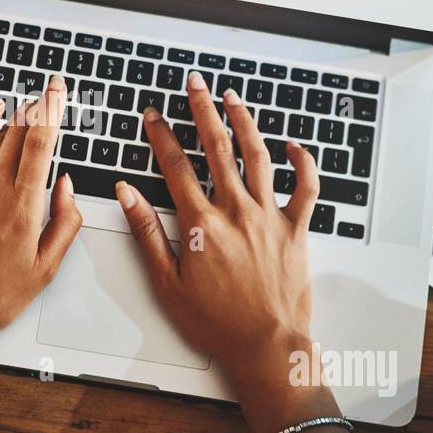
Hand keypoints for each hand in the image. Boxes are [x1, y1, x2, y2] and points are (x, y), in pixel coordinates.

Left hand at [0, 76, 80, 431]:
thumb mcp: (44, 269)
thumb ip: (65, 223)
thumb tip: (67, 186)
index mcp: (23, 209)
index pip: (41, 142)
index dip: (52, 108)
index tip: (58, 90)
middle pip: (19, 133)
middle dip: (36, 109)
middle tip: (47, 93)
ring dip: (13, 121)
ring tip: (26, 109)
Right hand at [115, 71, 347, 432]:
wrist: (266, 346)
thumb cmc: (216, 322)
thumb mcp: (167, 281)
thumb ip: (147, 233)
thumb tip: (127, 194)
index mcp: (201, 224)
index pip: (175, 166)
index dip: (161, 135)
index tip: (153, 114)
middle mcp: (237, 211)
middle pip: (217, 148)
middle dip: (202, 111)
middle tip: (193, 85)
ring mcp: (270, 217)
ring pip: (258, 156)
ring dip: (244, 122)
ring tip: (232, 98)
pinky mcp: (296, 229)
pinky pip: (306, 187)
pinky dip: (302, 162)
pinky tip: (294, 145)